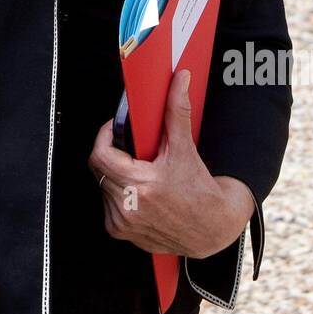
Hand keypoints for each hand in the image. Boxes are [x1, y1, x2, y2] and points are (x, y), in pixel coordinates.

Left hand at [87, 68, 254, 257]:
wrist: (213, 230)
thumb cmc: (200, 191)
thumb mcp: (185, 149)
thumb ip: (177, 111)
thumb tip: (179, 80)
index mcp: (141, 186)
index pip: (100, 154)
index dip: (104, 136)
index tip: (115, 129)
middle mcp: (128, 208)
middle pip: (99, 168)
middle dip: (113, 153)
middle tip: (132, 149)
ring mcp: (123, 223)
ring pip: (102, 185)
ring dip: (115, 174)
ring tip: (140, 172)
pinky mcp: (121, 232)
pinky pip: (107, 204)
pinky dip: (118, 194)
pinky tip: (139, 192)